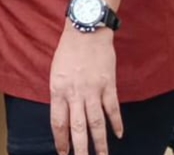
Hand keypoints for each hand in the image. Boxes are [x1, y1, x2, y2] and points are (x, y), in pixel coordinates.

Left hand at [49, 27, 122, 154]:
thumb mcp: (55, 72)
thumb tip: (64, 115)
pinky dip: (116, 123)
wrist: (86, 30)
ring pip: (97, 122)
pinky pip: (113, 108)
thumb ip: (60, 94)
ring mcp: (93, 90)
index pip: (58, 122)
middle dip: (79, 149)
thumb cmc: (68, 51)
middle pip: (78, 127)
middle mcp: (75, 93)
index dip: (61, 140)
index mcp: (58, 90)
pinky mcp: (109, 85)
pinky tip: (119, 135)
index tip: (63, 153)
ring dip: (100, 143)